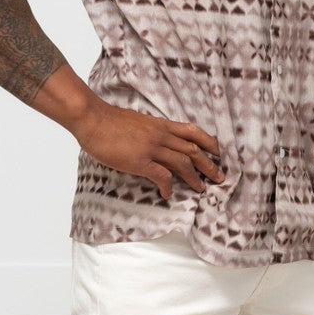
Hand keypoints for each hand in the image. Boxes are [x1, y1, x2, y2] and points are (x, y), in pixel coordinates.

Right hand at [72, 98, 223, 199]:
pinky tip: (168, 194)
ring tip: (201, 189)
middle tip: (220, 177)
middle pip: (193, 150)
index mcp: (161, 124)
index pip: (193, 132)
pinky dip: (168, 186)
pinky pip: (162, 175)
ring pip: (183, 163)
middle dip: (209, 164)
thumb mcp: (139, 121)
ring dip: (194, 177)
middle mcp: (161, 135)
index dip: (209, 142)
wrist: (93, 119)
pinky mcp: (140, 161)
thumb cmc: (111, 121)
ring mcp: (152, 148)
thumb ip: (153, 130)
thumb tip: (160, 140)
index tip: (219, 152)